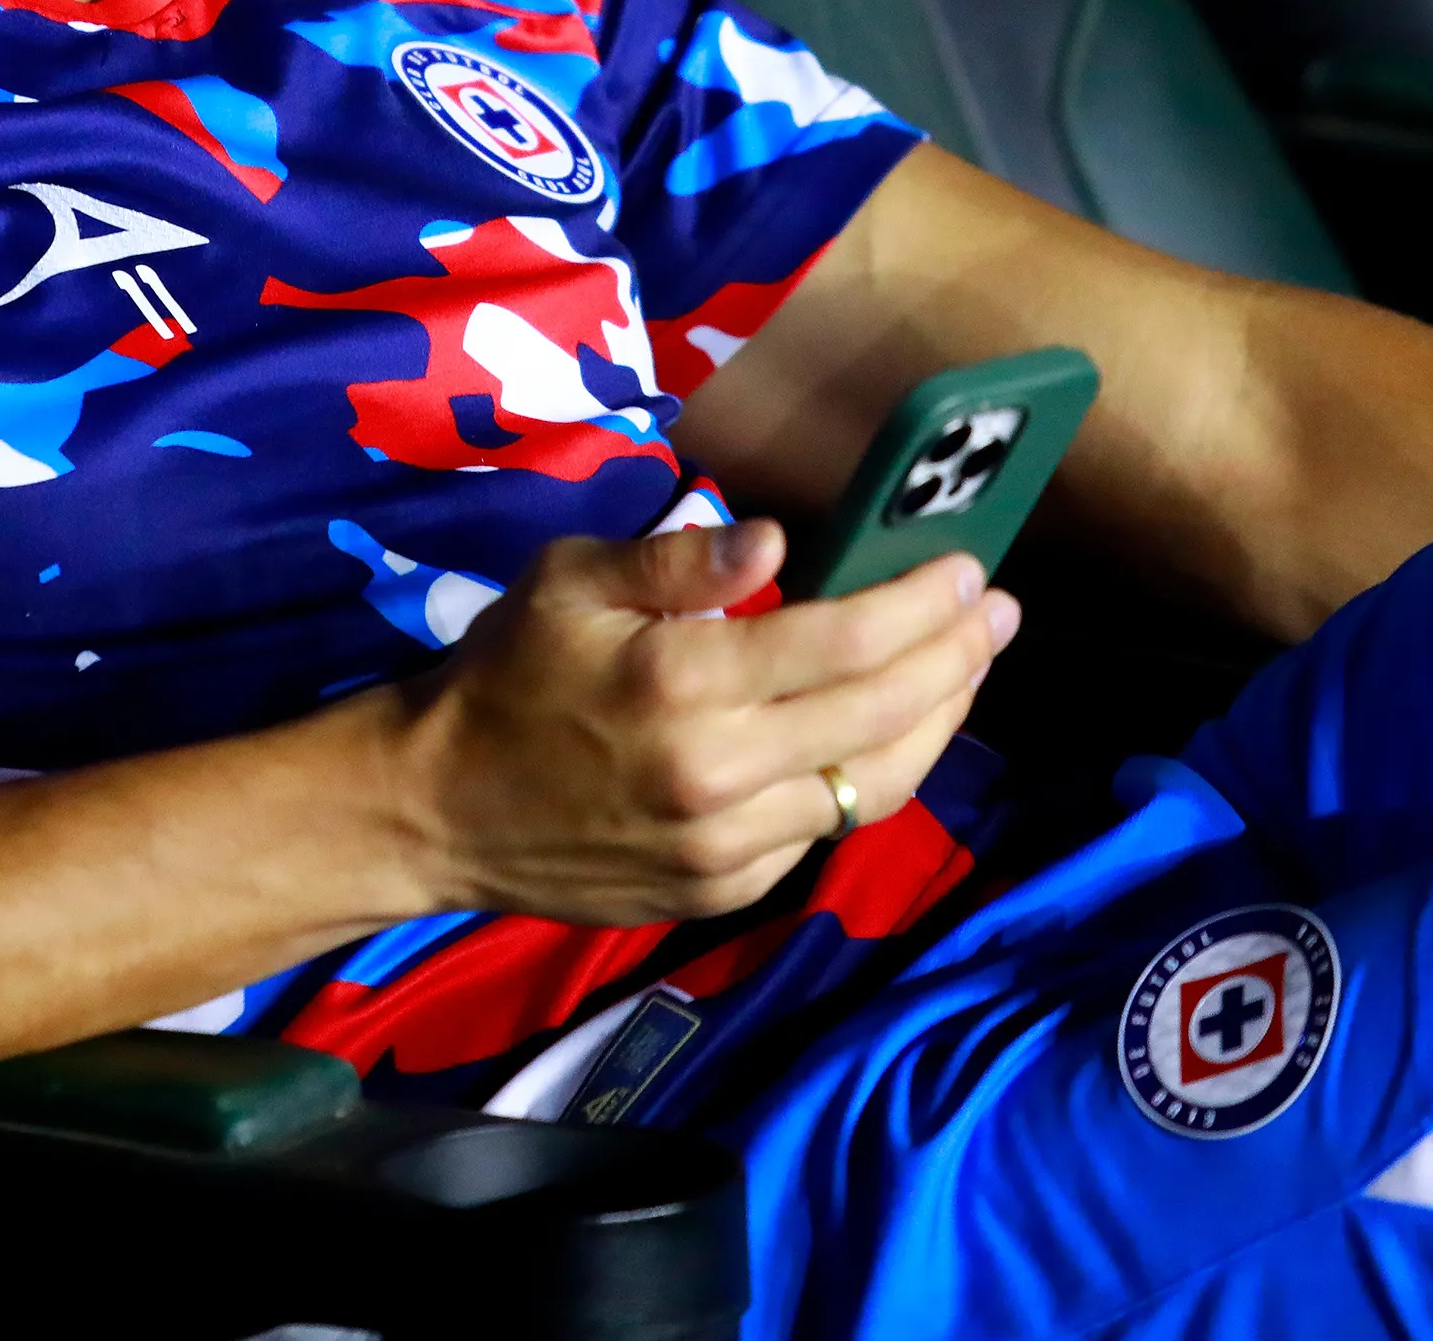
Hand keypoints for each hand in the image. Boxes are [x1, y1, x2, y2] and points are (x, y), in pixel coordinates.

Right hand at [389, 519, 1018, 924]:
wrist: (436, 808)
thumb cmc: (505, 674)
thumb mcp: (568, 582)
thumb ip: (677, 562)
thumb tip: (778, 540)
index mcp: (683, 683)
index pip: (843, 640)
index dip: (920, 604)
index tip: (968, 570)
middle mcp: (718, 774)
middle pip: (881, 717)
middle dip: (956, 660)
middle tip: (997, 614)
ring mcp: (726, 847)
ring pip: (870, 789)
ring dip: (933, 725)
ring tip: (964, 672)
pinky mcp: (721, 891)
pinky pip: (819, 830)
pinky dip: (864, 777)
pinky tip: (882, 734)